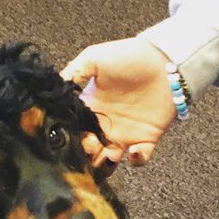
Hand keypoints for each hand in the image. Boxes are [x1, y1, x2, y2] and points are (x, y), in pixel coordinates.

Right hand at [61, 38, 177, 168]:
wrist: (163, 59)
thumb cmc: (128, 55)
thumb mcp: (94, 57)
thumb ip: (73, 73)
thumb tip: (54, 91)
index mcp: (90, 107)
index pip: (74, 131)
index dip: (71, 138)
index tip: (73, 137)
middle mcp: (105, 124)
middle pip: (89, 151)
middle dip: (87, 155)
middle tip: (92, 146)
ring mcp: (126, 133)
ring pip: (110, 161)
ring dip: (107, 163)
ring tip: (111, 152)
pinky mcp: (147, 138)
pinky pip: (140, 159)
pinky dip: (137, 160)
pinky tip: (134, 150)